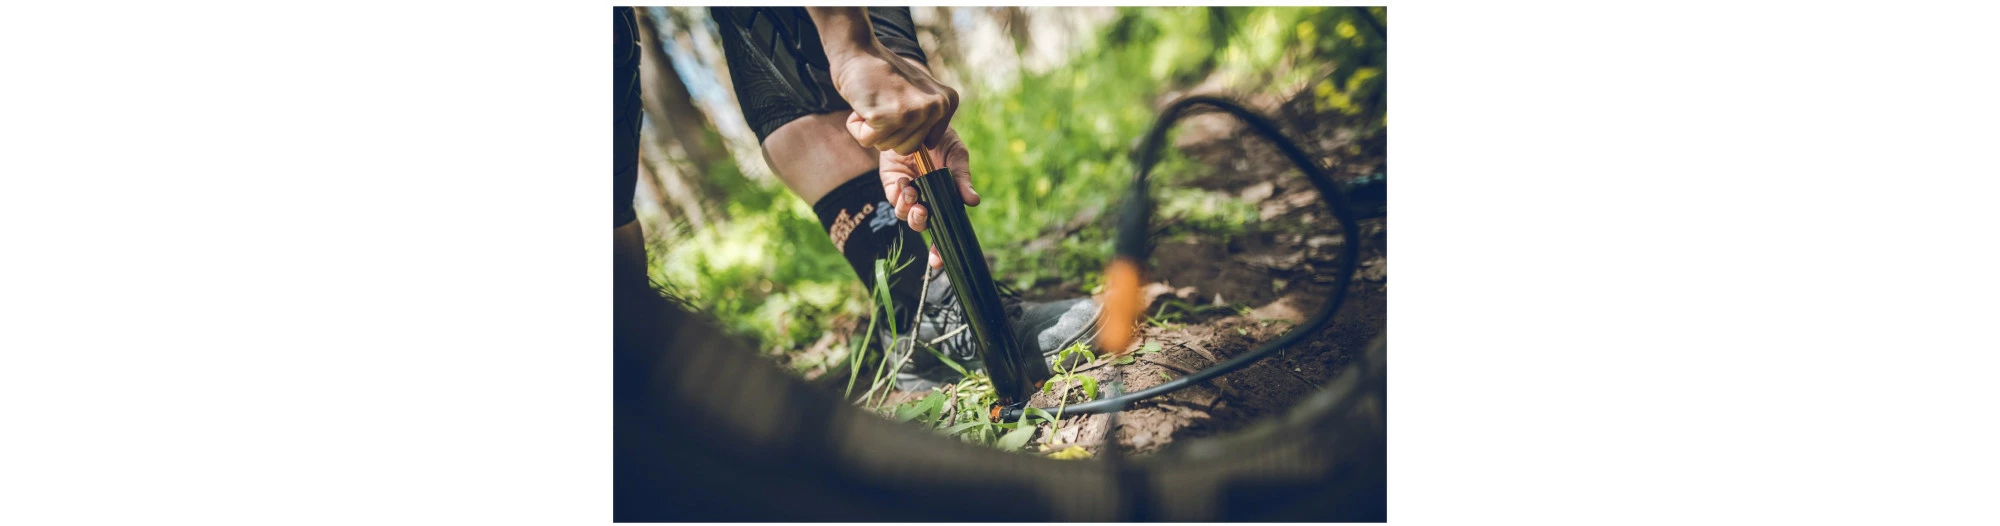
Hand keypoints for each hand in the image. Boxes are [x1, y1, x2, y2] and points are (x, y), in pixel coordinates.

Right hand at [829, 46, 958, 154]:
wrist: (858, 50)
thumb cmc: (882, 74)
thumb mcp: (918, 94)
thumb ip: (927, 117)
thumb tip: (927, 147)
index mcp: (947, 103)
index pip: (921, 143)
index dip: (901, 128)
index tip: (897, 101)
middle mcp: (936, 107)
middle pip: (904, 149)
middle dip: (886, 131)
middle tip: (882, 102)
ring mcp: (913, 112)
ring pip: (886, 146)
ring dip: (872, 128)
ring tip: (874, 101)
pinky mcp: (888, 116)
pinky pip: (867, 140)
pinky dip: (858, 127)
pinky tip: (864, 103)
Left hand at [878, 127, 976, 267]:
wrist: (915, 120)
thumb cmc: (941, 138)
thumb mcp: (956, 155)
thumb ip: (962, 179)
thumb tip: (973, 202)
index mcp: (946, 198)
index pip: (945, 228)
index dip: (941, 248)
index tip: (939, 262)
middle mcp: (927, 201)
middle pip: (923, 226)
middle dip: (921, 224)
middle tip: (923, 212)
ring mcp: (909, 194)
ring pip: (906, 215)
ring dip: (910, 208)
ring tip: (913, 190)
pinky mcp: (892, 186)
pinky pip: (894, 201)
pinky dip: (899, 196)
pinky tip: (906, 181)